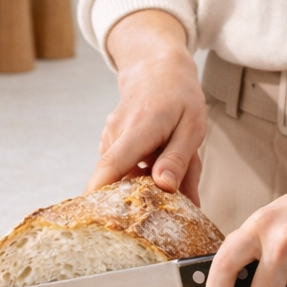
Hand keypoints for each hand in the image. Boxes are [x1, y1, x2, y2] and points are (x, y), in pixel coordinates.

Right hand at [86, 10, 206, 202]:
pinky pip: (122, 166)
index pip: (111, 165)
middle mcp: (116, 133)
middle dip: (140, 196)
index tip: (94, 218)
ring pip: (123, 174)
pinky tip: (156, 159)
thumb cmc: (180, 97)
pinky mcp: (109, 141)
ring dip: (145, 180)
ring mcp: (109, 136)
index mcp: (139, 129)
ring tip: (169, 163)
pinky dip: (140, 171)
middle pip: (118, 179)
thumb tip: (165, 188)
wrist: (157, 68)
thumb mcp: (192, 127)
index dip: (99, 192)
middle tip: (172, 192)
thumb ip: (178, 160)